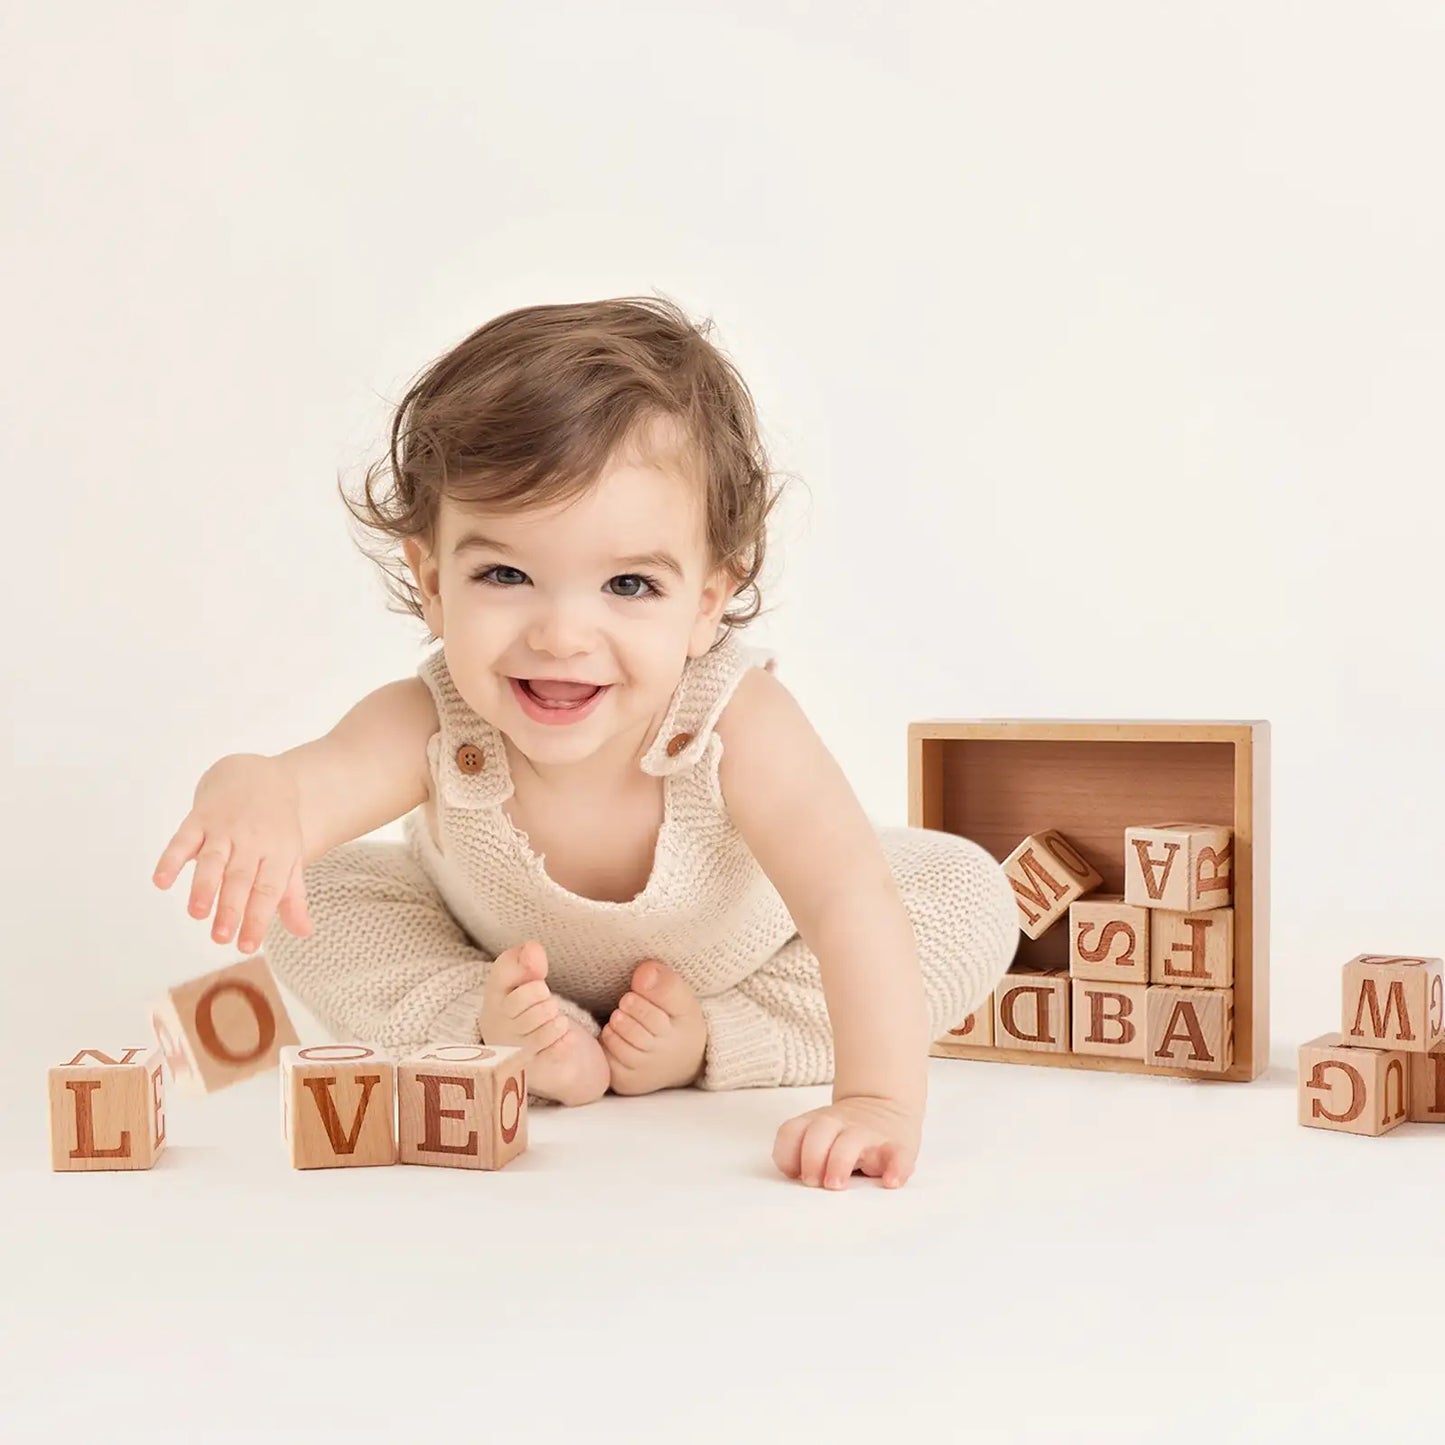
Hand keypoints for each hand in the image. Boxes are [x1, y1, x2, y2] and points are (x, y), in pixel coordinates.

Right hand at [151, 753, 312, 953]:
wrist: (260, 774)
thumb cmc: (276, 826)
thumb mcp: (290, 857)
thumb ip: (291, 896)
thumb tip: (303, 932)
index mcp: (278, 852)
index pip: (268, 889)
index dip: (258, 918)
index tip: (247, 946)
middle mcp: (252, 839)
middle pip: (240, 877)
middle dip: (230, 908)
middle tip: (220, 937)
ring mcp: (225, 827)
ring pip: (213, 859)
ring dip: (203, 886)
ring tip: (197, 913)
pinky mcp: (201, 817)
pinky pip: (184, 838)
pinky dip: (171, 859)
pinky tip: (161, 880)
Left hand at [772, 1094, 921, 1189]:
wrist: (885, 1104)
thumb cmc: (844, 1132)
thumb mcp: (817, 1133)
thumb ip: (802, 1152)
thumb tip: (796, 1177)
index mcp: (815, 1123)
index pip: (792, 1132)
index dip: (787, 1155)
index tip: (794, 1174)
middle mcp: (839, 1124)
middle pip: (818, 1133)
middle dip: (811, 1158)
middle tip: (813, 1182)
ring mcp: (868, 1134)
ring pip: (851, 1143)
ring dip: (839, 1163)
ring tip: (835, 1185)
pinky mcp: (897, 1146)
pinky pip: (898, 1156)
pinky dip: (896, 1169)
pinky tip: (890, 1181)